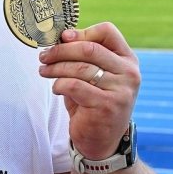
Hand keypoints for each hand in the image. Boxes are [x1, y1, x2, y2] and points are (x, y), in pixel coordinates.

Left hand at [38, 22, 138, 159]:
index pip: (107, 32)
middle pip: (89, 48)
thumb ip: (84, 56)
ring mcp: (120, 90)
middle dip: (61, 50)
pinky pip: (74, 86)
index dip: (82, 32)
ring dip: (55, 68)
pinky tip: (57, 88)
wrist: (102, 141)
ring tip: (44, 71)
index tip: (62, 38)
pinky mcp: (107, 106)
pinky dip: (59, 85)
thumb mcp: (94, 75)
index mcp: (127, 60)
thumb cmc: (93, 102)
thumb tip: (63, 35)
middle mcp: (129, 73)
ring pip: (79, 67)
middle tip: (44, 56)